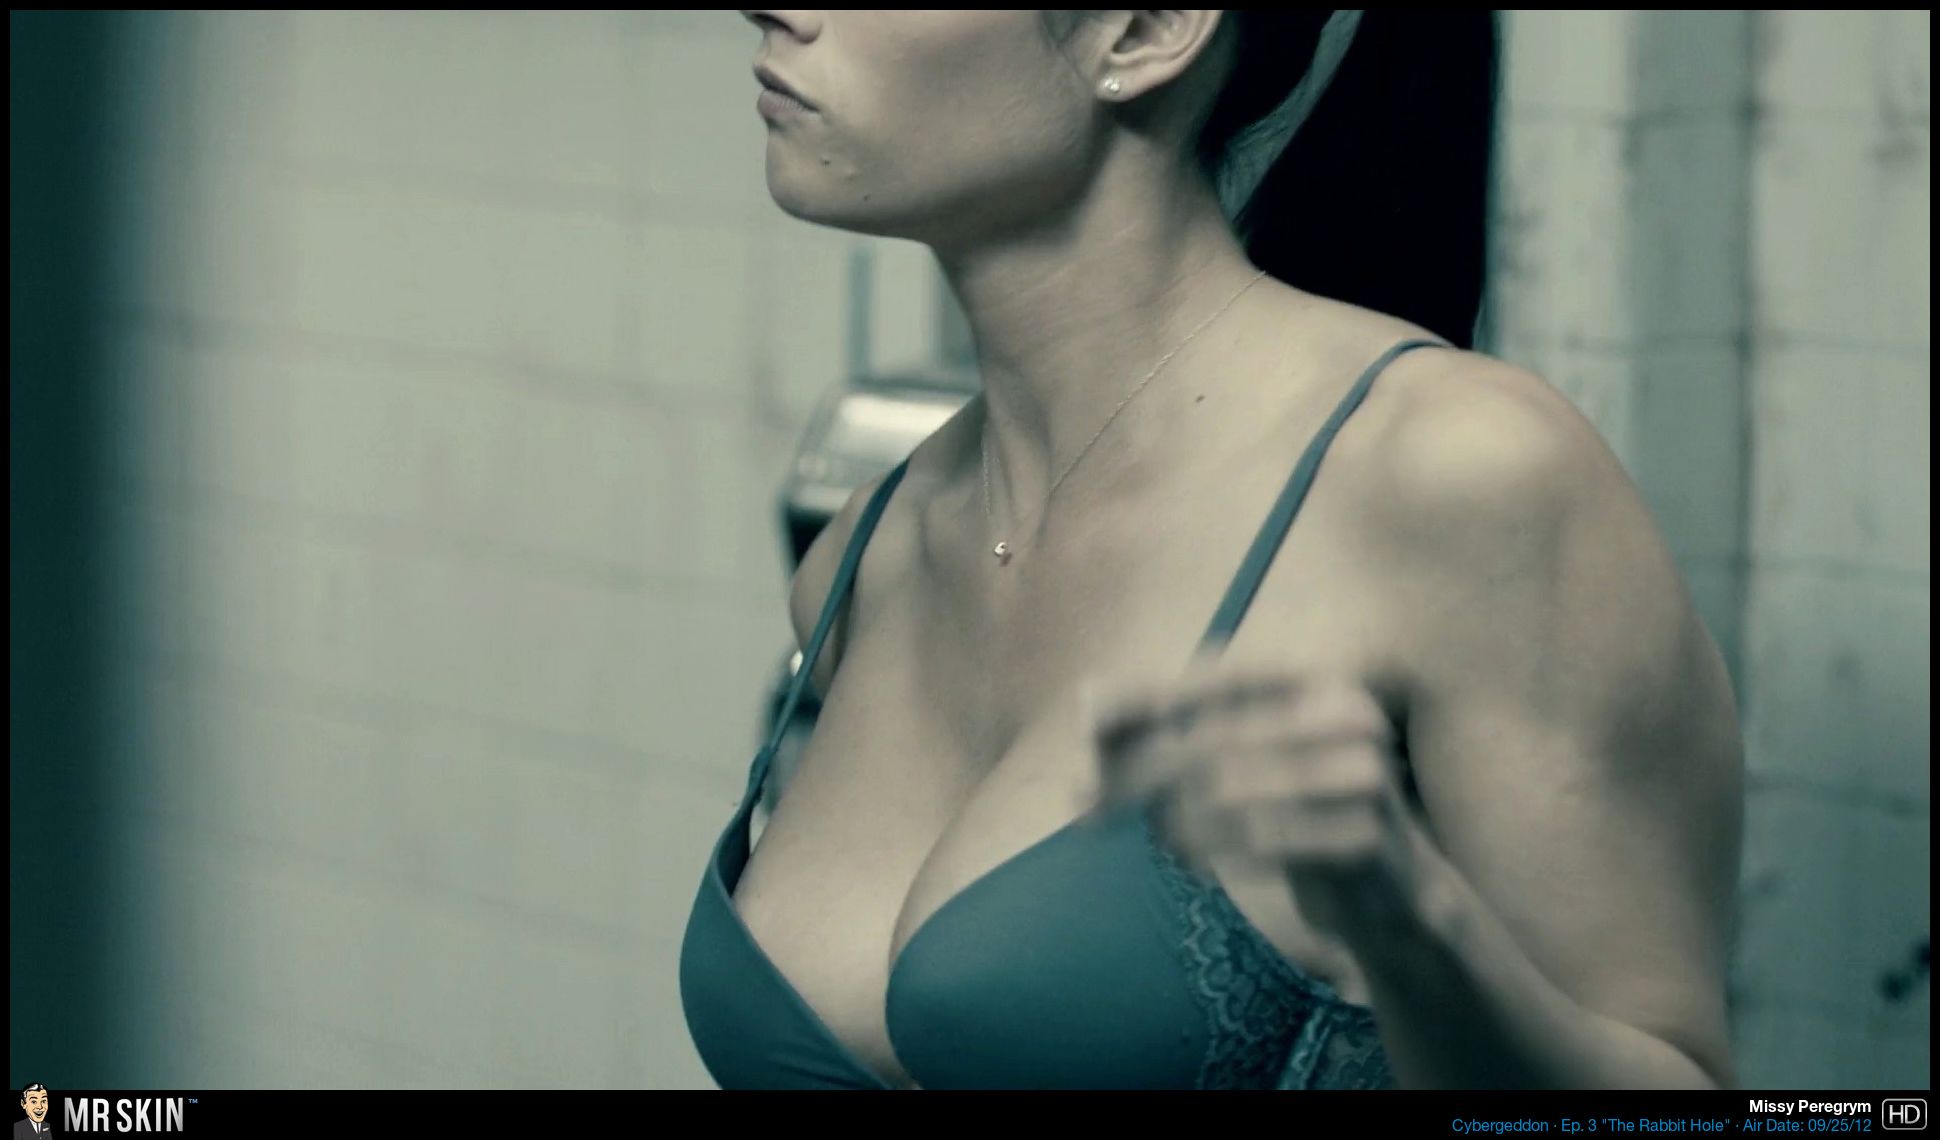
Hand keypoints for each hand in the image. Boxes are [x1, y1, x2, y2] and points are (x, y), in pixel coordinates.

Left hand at [1083, 655, 1448, 947]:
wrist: (1393, 903)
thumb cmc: (1301, 820)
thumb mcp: (1240, 767)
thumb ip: (1169, 732)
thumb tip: (1086, 702)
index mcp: (1317, 684)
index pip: (1218, 677)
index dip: (1148, 696)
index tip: (1084, 722)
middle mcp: (1346, 715)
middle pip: (1214, 737)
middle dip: (1139, 772)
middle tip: (1087, 806)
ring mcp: (1364, 774)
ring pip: (1231, 788)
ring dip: (1169, 816)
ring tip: (1148, 837)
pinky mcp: (1368, 836)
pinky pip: (1264, 840)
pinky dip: (1211, 849)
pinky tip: (1186, 862)